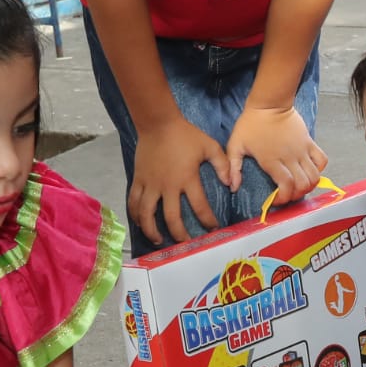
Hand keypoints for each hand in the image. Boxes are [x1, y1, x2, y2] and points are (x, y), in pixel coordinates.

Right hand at [131, 118, 229, 245]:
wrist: (158, 123)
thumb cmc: (185, 134)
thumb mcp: (209, 146)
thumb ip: (223, 165)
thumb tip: (231, 185)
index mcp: (187, 178)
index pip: (200, 206)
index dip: (208, 220)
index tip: (213, 228)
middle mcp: (168, 186)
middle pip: (172, 218)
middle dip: (179, 234)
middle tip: (185, 243)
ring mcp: (151, 184)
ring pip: (147, 214)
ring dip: (152, 230)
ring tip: (158, 240)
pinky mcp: (138, 180)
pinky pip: (134, 202)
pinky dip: (135, 215)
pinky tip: (140, 223)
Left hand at [226, 106, 327, 204]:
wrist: (269, 103)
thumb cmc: (250, 123)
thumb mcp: (235, 145)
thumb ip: (233, 168)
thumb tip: (233, 187)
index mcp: (272, 161)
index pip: (286, 186)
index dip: (284, 198)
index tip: (276, 200)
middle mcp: (290, 158)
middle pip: (303, 184)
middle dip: (297, 195)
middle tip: (288, 194)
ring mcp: (302, 149)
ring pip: (314, 175)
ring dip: (309, 185)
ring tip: (300, 186)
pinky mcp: (309, 141)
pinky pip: (322, 159)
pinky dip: (319, 169)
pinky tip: (310, 171)